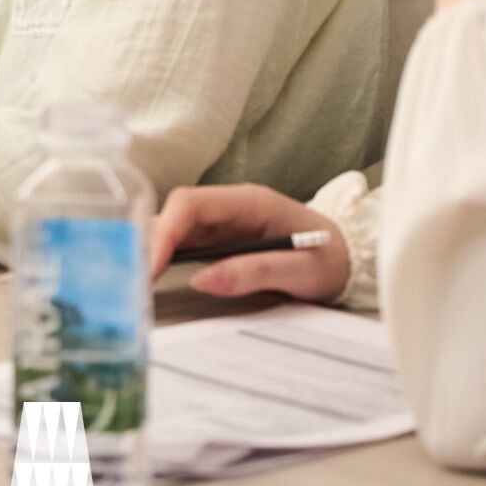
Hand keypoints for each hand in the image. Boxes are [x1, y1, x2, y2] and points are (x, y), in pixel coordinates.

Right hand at [150, 183, 348, 301]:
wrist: (350, 257)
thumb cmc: (329, 260)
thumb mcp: (300, 271)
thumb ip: (255, 272)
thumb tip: (201, 280)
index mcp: (249, 201)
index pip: (190, 203)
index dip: (164, 232)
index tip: (149, 267)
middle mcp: (230, 205)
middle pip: (175, 213)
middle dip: (150, 243)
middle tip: (135, 282)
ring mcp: (224, 221)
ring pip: (174, 226)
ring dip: (154, 251)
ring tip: (139, 284)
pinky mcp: (221, 238)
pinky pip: (184, 241)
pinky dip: (165, 257)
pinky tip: (156, 278)